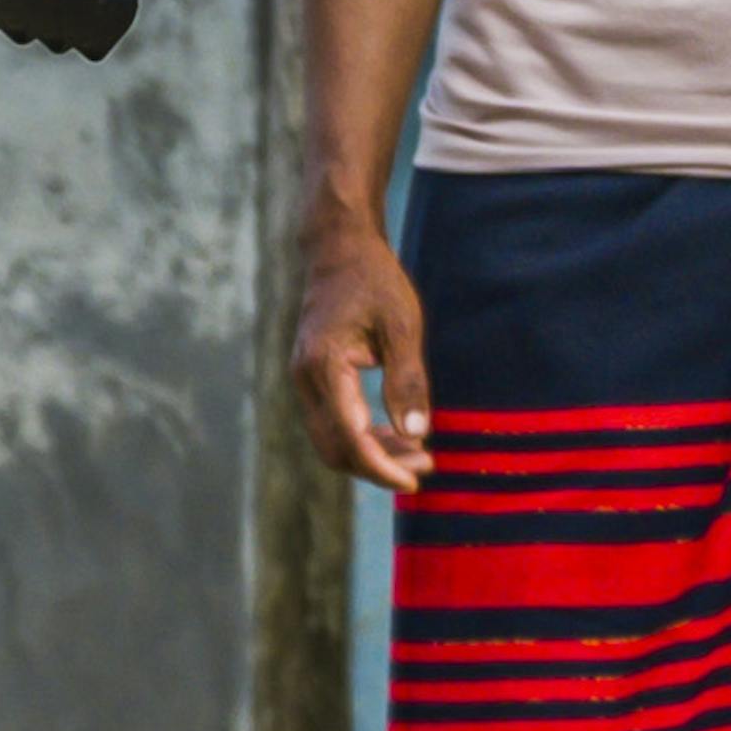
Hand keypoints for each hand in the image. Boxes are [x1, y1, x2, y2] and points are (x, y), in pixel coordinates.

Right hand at [288, 213, 434, 501]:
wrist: (338, 249)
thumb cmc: (374, 280)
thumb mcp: (402, 326)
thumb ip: (408, 381)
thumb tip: (418, 434)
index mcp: (324, 366)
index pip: (349, 436)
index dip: (381, 466)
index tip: (414, 481)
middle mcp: (305, 379)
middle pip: (336, 448)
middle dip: (378, 466)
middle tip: (426, 465)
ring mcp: (304, 380)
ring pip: (332, 439)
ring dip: (372, 454)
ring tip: (419, 453)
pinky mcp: (312, 379)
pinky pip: (333, 422)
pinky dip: (362, 436)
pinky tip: (395, 433)